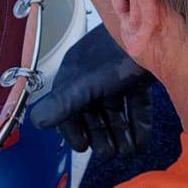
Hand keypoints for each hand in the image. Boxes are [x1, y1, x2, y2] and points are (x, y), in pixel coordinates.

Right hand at [31, 24, 152, 160]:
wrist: (152, 33)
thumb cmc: (115, 55)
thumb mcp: (85, 84)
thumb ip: (62, 105)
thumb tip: (35, 121)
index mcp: (76, 76)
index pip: (66, 107)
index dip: (72, 129)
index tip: (83, 147)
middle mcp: (94, 76)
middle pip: (94, 112)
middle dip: (101, 136)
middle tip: (109, 154)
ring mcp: (117, 77)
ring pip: (115, 111)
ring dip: (121, 133)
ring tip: (128, 152)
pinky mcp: (138, 77)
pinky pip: (135, 105)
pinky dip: (138, 124)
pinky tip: (142, 142)